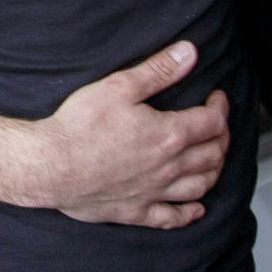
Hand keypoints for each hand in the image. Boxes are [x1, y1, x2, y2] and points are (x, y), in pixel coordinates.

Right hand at [20, 42, 230, 229]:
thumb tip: (189, 53)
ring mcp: (154, 193)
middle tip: (217, 126)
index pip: (212, 122)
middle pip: (212, 155)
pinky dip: (191, 213)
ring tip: (213, 160)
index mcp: (169, 134)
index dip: (220, 107)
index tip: (216, 98)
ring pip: (200, 186)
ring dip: (213, 171)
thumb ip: (158, 70)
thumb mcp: (119, 86)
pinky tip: (197, 208)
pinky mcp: (136, 212)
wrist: (50, 165)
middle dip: (221, 138)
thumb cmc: (80, 125)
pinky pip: (173, 218)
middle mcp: (169, 167)